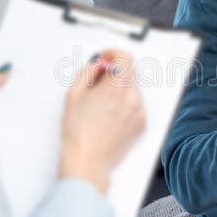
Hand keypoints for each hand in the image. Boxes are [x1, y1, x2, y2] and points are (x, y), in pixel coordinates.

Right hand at [58, 50, 145, 193]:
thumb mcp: (73, 94)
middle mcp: (132, 98)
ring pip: (133, 88)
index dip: (113, 54)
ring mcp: (140, 111)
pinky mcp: (142, 123)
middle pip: (130, 71)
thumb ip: (88, 72)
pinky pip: (136, 104)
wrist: (88, 162)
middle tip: (98, 84)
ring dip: (120, 88)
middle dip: (115, 72)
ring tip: (102, 105)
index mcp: (115, 88)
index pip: (125, 57)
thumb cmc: (77, 132)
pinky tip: (110, 117)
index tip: (105, 60)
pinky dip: (126, 103)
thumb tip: (100, 65)